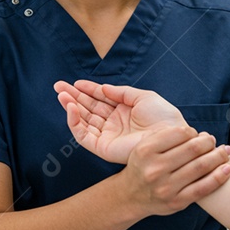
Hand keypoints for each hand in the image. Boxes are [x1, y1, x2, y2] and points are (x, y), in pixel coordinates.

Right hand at [54, 80, 185, 163]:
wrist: (170, 137)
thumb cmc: (163, 118)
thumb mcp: (144, 97)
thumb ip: (122, 92)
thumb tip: (103, 88)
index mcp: (124, 111)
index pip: (100, 99)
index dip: (87, 90)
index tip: (75, 82)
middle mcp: (114, 123)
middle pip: (88, 108)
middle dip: (73, 96)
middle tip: (58, 86)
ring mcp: (108, 135)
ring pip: (83, 120)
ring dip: (71, 106)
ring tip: (61, 94)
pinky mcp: (103, 147)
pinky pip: (83, 135)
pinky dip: (75, 122)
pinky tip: (71, 109)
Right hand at [116, 125, 229, 216]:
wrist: (130, 196)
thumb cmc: (144, 166)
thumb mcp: (145, 147)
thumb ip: (168, 137)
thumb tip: (200, 135)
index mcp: (146, 150)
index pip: (180, 133)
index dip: (194, 132)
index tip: (197, 134)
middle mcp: (155, 169)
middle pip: (193, 149)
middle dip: (209, 142)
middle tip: (213, 141)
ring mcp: (166, 187)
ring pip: (201, 167)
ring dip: (218, 156)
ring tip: (225, 151)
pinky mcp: (176, 202)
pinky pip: (203, 188)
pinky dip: (219, 177)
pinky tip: (227, 169)